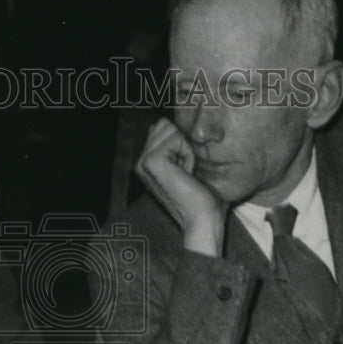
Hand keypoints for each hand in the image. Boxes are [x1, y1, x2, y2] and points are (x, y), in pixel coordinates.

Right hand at [135, 117, 226, 255]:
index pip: (162, 126)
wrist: (202, 219)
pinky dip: (188, 154)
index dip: (181, 143)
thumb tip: (169, 124)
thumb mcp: (187, 165)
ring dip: (186, 149)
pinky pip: (177, 138)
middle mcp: (140, 162)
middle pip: (164, 124)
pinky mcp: (152, 161)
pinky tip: (186, 174)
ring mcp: (143, 162)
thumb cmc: (202, 197)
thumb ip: (176, 145)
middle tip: (186, 172)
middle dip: (183, 144)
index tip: (185, 170)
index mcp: (146, 163)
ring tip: (186, 173)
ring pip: (171, 129)